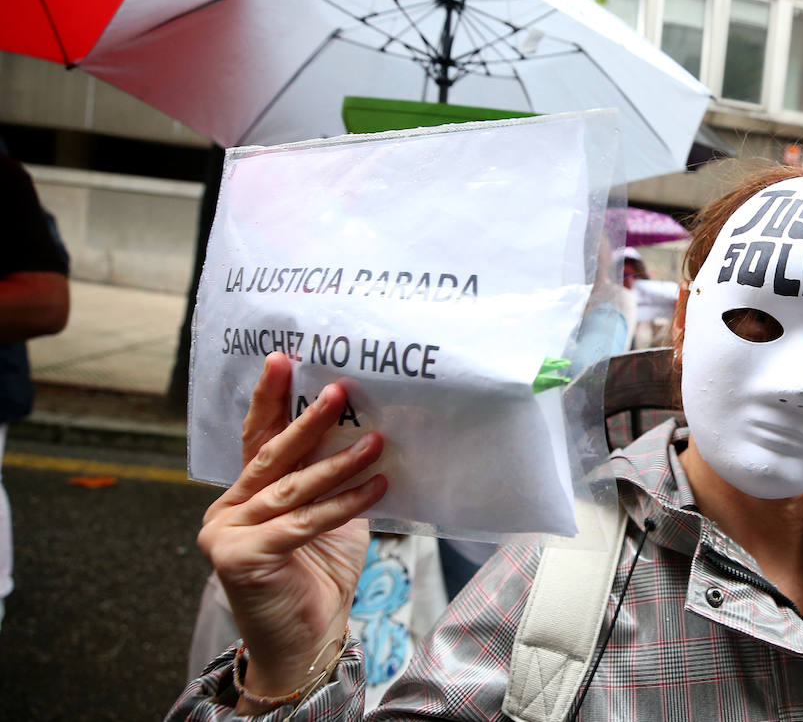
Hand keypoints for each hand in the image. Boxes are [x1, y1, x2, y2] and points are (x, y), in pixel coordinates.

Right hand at [197, 353, 387, 705]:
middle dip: (307, 420)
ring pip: (290, 487)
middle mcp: (227, 509)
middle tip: (337, 390)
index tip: (283, 360)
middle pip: (271, 455)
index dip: (270, 400)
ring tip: (376, 440)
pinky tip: (376, 485)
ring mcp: (226, 535)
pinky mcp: (242, 558)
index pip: (257, 439)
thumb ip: (329, 479)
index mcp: (243, 495)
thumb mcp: (326, 516)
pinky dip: (343, 503)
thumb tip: (369, 431)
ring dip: (338, 462)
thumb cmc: (318, 575)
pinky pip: (303, 521)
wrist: (305, 641)